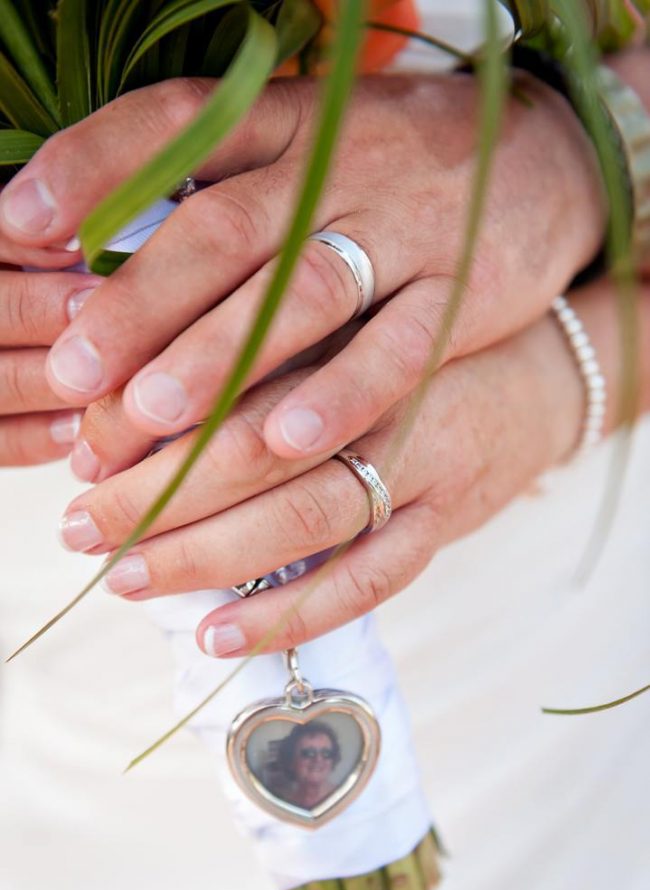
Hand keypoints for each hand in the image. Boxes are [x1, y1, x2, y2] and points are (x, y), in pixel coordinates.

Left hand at [0, 72, 604, 480]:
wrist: (541, 166)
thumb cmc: (394, 172)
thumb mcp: (313, 146)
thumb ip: (224, 182)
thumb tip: (95, 247)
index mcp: (292, 120)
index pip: (176, 123)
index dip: (92, 168)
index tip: (19, 224)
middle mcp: (343, 167)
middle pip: (227, 228)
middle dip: (141, 300)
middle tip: (74, 369)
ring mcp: (409, 230)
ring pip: (307, 296)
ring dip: (225, 358)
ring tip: (150, 419)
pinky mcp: (466, 296)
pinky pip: (402, 351)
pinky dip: (343, 395)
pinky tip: (286, 439)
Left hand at [58, 279, 642, 656]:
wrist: (537, 370)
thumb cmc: (413, 334)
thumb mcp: (344, 307)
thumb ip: (257, 332)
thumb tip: (132, 388)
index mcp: (350, 318)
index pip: (234, 366)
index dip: (150, 414)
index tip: (82, 446)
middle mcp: (385, 387)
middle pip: (257, 446)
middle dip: (159, 491)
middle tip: (82, 523)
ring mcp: (425, 459)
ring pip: (309, 517)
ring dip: (209, 553)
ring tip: (128, 578)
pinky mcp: (451, 519)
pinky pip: (372, 577)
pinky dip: (294, 612)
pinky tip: (221, 634)